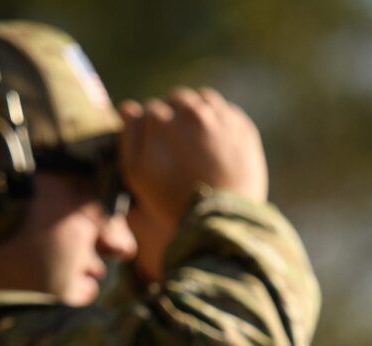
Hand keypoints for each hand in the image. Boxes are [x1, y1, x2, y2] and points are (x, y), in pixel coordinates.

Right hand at [117, 87, 268, 283]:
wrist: (221, 219)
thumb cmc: (172, 200)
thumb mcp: (136, 174)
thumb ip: (129, 136)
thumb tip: (130, 107)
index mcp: (160, 119)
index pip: (151, 110)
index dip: (152, 129)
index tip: (157, 147)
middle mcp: (190, 110)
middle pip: (177, 100)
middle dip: (174, 116)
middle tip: (178, 144)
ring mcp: (219, 116)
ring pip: (201, 99)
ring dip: (196, 113)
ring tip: (196, 141)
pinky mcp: (242, 126)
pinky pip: (226, 110)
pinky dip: (218, 119)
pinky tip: (215, 140)